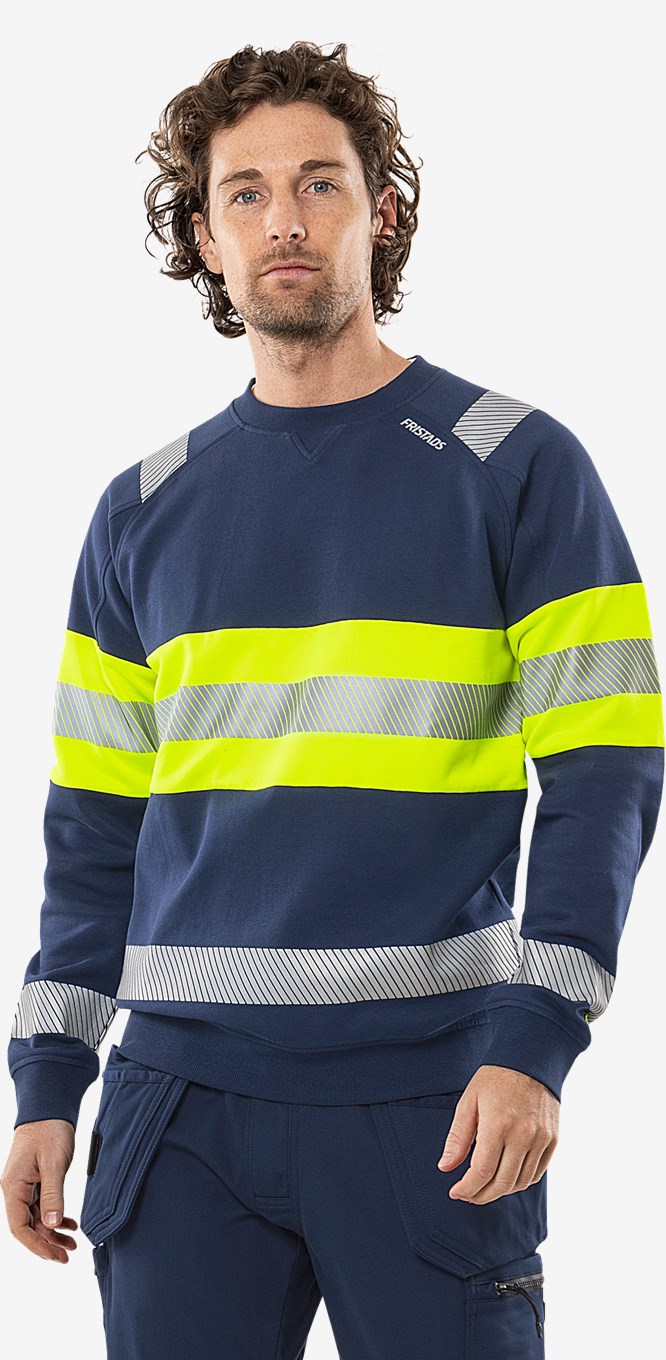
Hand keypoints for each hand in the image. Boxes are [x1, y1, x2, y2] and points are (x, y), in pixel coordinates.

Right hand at [1, 1120, 77, 1261]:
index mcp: (13, 1187)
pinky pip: (42, 1206)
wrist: (49, 1107)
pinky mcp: (35, 1180)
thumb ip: (53, 1195)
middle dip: (46, 1243)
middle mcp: (15, 1189)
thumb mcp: (53, 1163)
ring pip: (36, 1218)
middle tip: (66, 1257)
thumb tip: (51, 1225)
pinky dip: (55, 1216)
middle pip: (27, 1226)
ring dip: (52, 1232)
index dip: (36, 1245)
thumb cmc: (49, 1130)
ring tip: (72, 1244)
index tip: (54, 1256)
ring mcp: (24, 1185)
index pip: (20, 1227)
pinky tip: (70, 1223)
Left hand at [437, 1064, 558, 1204]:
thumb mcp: (469, 1101)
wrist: (531, 1059)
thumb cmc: (495, 1078)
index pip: (482, 1172)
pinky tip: (506, 1177)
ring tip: (485, 1187)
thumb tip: (445, 1168)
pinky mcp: (553, 1139)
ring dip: (500, 1191)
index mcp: (498, 1124)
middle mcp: (523, 1135)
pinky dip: (520, 1181)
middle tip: (468, 1194)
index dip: (467, 1188)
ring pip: (520, 1182)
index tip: (455, 1191)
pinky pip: (537, 1173)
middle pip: (502, 1183)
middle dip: (481, 1195)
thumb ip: (457, 1138)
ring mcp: (541, 1139)